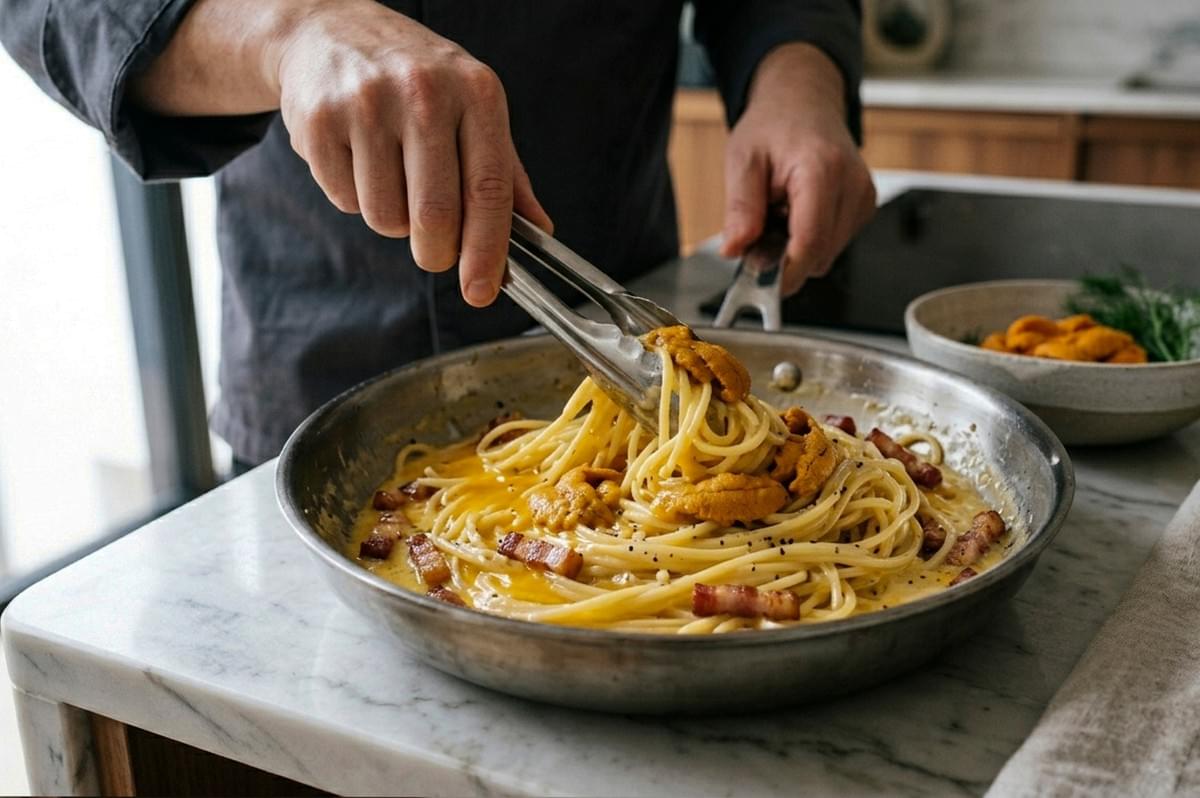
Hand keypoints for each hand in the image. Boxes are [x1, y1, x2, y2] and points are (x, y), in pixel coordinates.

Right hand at [270, 0, 551, 305]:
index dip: (487, 251)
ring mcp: (366, 105)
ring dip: (395, 221)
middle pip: (435, 215)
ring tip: (393, 178)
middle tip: (436, 252)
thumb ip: (505, 174)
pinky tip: (359, 160)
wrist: (329, 30)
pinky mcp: (320, 122)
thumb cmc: (414, 79)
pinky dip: (357, 198)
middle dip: (438, 252)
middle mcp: (423, 93)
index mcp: (476, 92)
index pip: (488, 189)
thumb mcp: (473, 108)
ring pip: (387, 217)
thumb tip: (538, 232)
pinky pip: (347, 202)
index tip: (482, 291)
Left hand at [719, 43, 875, 295]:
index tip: (759, 283)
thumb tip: (735, 249)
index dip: (784, 272)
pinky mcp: (865, 206)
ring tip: (780, 211)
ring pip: (828, 254)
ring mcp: (863, 197)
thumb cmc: (774, 124)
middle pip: (820, 254)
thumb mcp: (743, 160)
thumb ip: (740, 208)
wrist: (804, 100)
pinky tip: (798, 212)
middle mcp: (852, 185)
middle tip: (759, 230)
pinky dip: (811, 237)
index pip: (810, 243)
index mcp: (822, 170)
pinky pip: (835, 242)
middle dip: (785, 257)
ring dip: (798, 247)